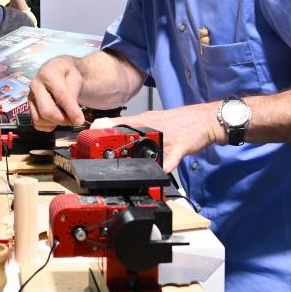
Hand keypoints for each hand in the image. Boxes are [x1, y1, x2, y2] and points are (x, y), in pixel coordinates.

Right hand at [28, 55, 85, 130]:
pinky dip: (48, 126)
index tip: (79, 121)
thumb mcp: (75, 77)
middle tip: (74, 120)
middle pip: (46, 111)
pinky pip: (37, 123)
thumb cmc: (67, 73)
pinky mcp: (29, 106)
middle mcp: (35, 85)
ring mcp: (30, 96)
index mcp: (48, 74)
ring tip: (66, 117)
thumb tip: (76, 117)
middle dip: (63, 119)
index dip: (71, 110)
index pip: (60, 96)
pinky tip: (56, 119)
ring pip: (40, 119)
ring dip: (56, 123)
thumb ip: (74, 95)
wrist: (55, 69)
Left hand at [108, 104, 222, 172]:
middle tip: (97, 160)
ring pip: (148, 144)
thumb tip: (114, 134)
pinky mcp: (181, 145)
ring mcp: (166, 136)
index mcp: (143, 121)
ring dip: (136, 156)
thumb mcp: (153, 121)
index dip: (99, 132)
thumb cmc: (178, 122)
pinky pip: (173, 156)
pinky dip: (166, 165)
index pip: (116, 122)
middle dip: (111, 146)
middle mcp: (151, 127)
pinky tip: (160, 172)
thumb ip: (135, 130)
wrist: (205, 119)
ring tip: (123, 168)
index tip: (86, 145)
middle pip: (127, 133)